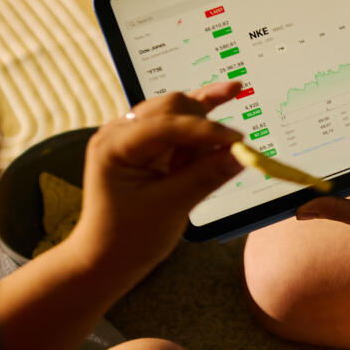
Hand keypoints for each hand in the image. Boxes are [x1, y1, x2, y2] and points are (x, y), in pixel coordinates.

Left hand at [66, 83, 244, 279]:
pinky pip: (179, 120)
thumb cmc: (129, 237)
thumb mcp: (170, 208)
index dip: (205, 131)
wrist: (107, 256)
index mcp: (114, 146)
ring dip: (202, 128)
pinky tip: (229, 92)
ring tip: (201, 162)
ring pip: (179, 110)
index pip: (166, 124)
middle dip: (202, 128)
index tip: (238, 141)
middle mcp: (120, 131)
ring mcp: (133, 133)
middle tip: (218, 158)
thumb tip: (241, 154)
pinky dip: (203, 115)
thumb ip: (205, 176)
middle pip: (173, 107)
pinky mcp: (149, 141)